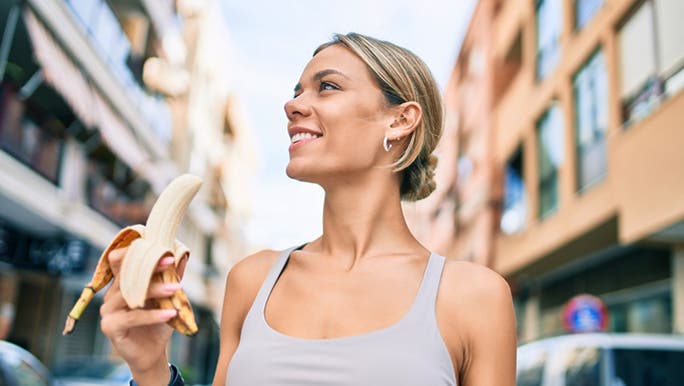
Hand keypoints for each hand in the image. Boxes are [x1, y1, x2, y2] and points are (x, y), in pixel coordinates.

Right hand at [99, 247, 179, 384]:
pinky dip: (153, 315)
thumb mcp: (168, 298)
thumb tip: (182, 257)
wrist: (153, 352)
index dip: (136, 251)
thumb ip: (171, 278)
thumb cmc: (159, 322)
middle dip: (150, 267)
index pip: (119, 259)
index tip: (161, 248)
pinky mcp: (110, 327)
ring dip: (155, 290)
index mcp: (122, 283)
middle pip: (126, 274)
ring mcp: (108, 311)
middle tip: (170, 263)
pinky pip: (132, 317)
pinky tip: (171, 313)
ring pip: (130, 294)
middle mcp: (112, 294)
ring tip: (175, 288)